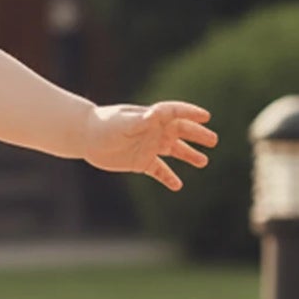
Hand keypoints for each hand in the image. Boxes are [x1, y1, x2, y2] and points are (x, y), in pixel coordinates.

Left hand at [82, 100, 216, 190]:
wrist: (85, 137)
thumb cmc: (103, 124)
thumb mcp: (123, 121)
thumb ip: (140, 120)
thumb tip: (155, 114)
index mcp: (151, 117)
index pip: (175, 113)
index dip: (191, 113)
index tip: (206, 117)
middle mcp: (153, 131)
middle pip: (180, 132)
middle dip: (197, 136)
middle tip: (213, 141)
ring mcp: (148, 146)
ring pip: (174, 151)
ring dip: (188, 156)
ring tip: (203, 162)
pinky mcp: (140, 162)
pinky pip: (159, 170)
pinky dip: (168, 178)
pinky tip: (178, 186)